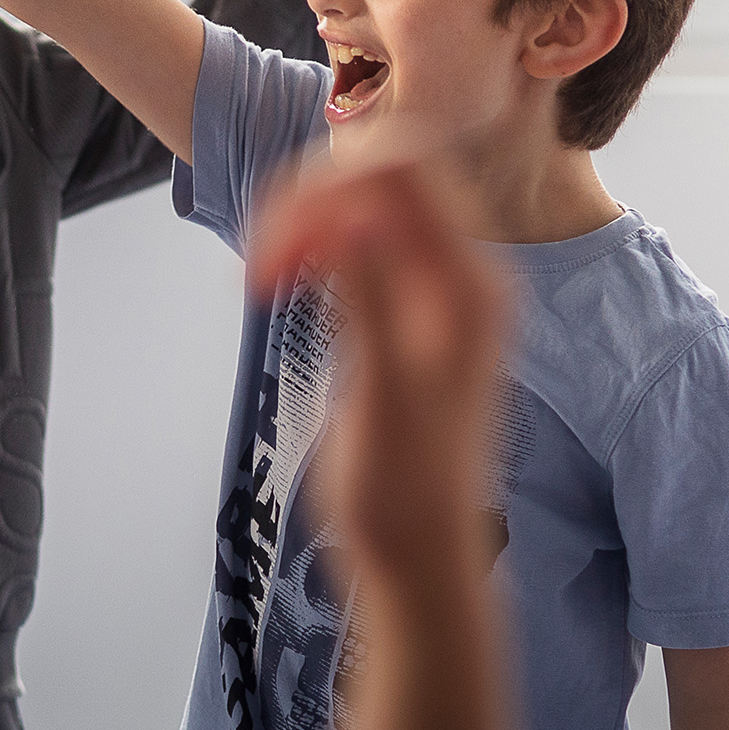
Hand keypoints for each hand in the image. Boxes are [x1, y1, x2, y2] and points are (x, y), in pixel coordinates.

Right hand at [249, 155, 504, 569]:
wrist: (421, 558)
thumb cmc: (401, 493)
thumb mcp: (383, 395)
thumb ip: (373, 299)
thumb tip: (352, 217)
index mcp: (469, 287)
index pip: (401, 171)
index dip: (323, 189)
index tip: (268, 253)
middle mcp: (466, 276)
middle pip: (384, 176)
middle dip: (308, 202)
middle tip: (259, 271)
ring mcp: (442, 292)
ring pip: (369, 206)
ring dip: (306, 225)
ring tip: (265, 283)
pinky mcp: (414, 311)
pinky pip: (365, 243)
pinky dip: (316, 250)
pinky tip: (284, 288)